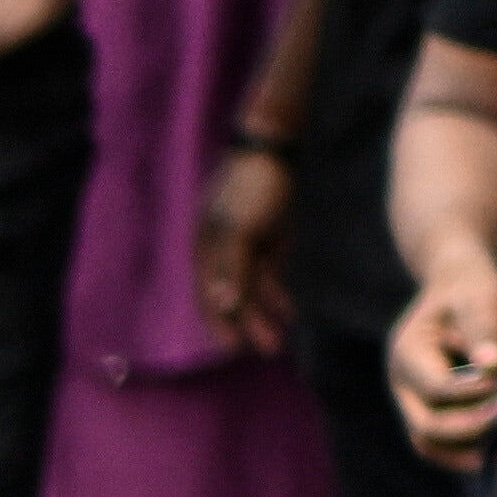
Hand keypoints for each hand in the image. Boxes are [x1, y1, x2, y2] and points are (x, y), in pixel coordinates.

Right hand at [189, 138, 294, 353]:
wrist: (276, 147)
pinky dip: (277, 294)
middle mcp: (221, 252)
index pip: (208, 296)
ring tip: (280, 339)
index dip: (220, 323)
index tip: (234, 349)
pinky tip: (289, 312)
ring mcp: (245, 246)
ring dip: (264, 314)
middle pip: (232, 297)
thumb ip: (231, 268)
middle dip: (249, 323)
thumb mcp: (240, 229)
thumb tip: (222, 305)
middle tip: (270, 349)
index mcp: (206, 249)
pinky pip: (269, 276)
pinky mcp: (268, 240)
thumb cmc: (252, 186)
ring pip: (252, 289)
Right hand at [388, 254, 496, 466]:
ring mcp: (412, 400)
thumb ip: (485, 330)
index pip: (437, 387)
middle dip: (470, 425)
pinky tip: (493, 453)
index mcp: (407, 352)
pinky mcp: (429, 409)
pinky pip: (439, 444)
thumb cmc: (474, 286)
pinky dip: (463, 451)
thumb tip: (493, 366)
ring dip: (464, 449)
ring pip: (428, 443)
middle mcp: (403, 382)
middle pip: (426, 425)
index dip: (473, 391)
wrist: (465, 284)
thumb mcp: (481, 298)